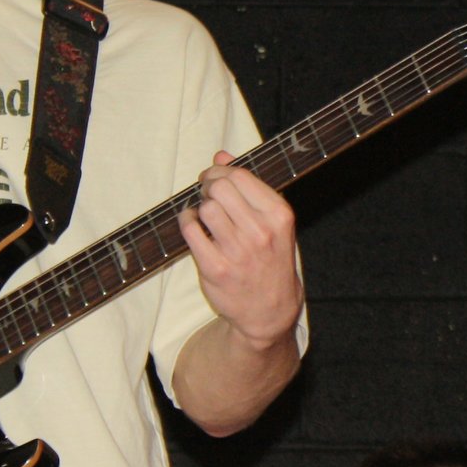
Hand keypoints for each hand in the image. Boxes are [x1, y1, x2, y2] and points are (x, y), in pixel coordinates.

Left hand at [180, 153, 302, 347]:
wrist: (269, 310)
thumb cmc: (270, 261)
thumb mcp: (273, 222)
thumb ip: (249, 186)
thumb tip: (221, 156)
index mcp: (278, 215)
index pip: (241, 176)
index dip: (221, 171)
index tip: (214, 178)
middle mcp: (261, 232)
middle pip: (220, 187)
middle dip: (208, 185)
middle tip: (207, 193)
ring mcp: (238, 252)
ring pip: (206, 208)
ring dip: (199, 205)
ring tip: (204, 214)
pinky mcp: (216, 268)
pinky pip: (190, 231)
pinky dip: (187, 222)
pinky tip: (194, 226)